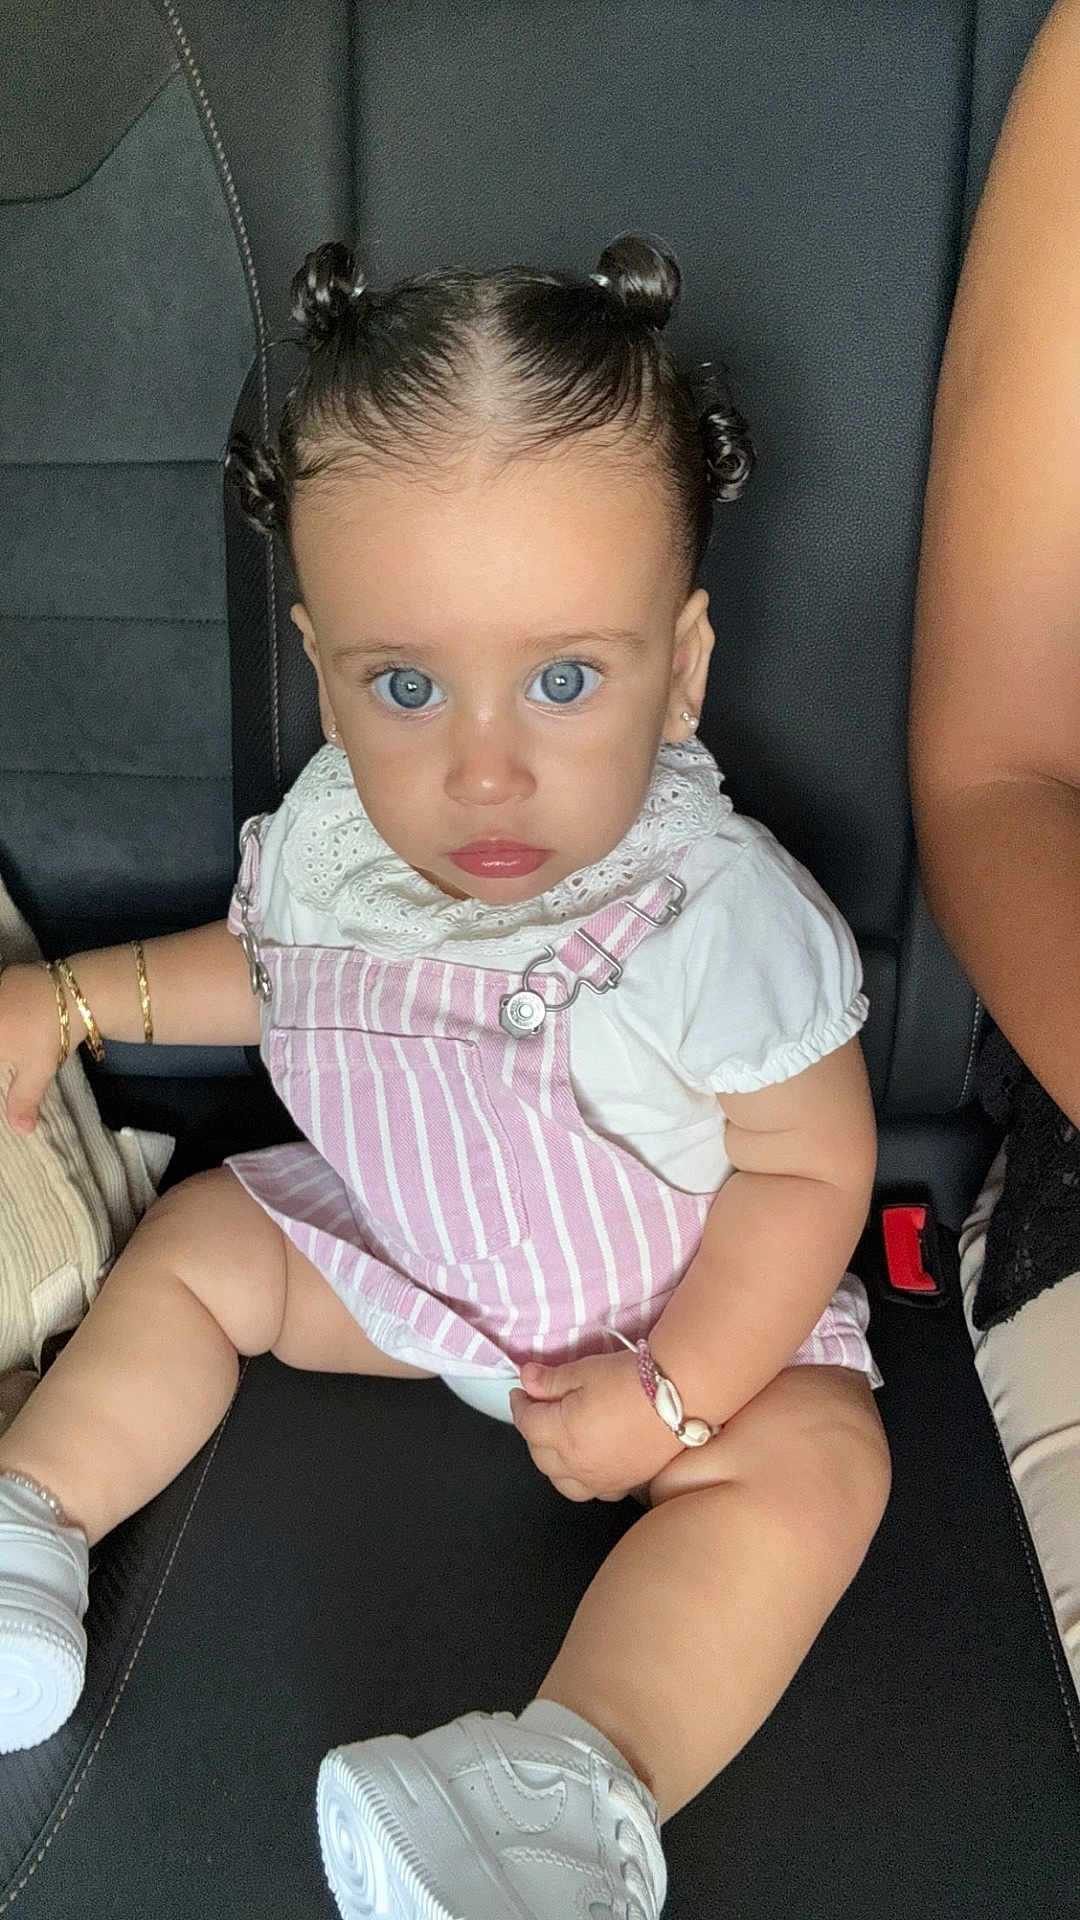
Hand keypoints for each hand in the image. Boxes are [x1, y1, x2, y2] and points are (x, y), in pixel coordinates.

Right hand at [0, 963, 64, 1133]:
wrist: (76, 991)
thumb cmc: (52, 1034)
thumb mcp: (37, 1071)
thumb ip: (23, 1100)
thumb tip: (22, 1130)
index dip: (3, 1060)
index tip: (8, 1062)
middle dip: (4, 1050)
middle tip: (12, 1056)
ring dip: (5, 1028)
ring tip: (15, 1036)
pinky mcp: (7, 974)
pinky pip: (2, 993)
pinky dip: (5, 1008)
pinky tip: (15, 1014)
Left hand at [509, 1347, 683, 1501]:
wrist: (680, 1395)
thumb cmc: (630, 1379)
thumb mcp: (585, 1371)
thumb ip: (551, 1380)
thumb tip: (526, 1379)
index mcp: (562, 1434)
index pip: (527, 1424)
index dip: (520, 1405)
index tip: (521, 1391)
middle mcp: (578, 1464)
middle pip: (540, 1456)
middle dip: (533, 1433)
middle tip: (537, 1410)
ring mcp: (603, 1479)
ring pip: (563, 1483)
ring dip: (553, 1464)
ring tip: (557, 1442)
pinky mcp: (627, 1483)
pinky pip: (595, 1492)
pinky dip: (584, 1480)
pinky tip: (588, 1463)